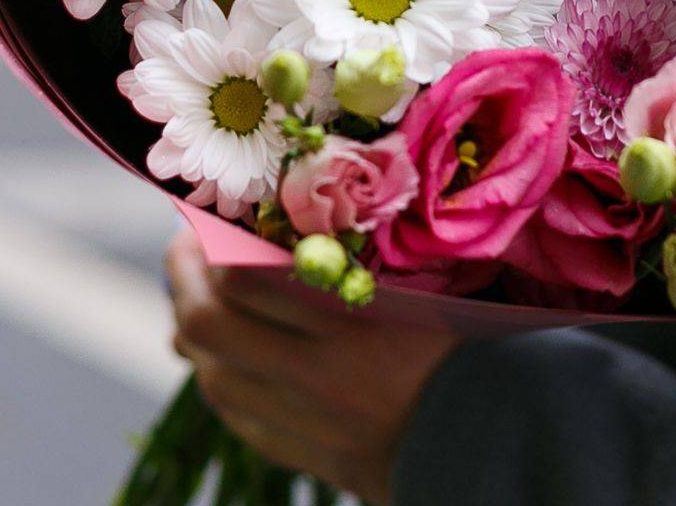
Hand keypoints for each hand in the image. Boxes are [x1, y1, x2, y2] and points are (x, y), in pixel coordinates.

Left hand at [166, 225, 459, 502]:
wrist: (493, 439)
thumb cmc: (470, 347)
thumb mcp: (424, 287)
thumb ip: (362, 262)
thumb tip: (295, 226)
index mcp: (352, 326)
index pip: (247, 279)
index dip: (212, 245)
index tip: (210, 220)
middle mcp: (318, 377)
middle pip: (210, 328)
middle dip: (182, 281)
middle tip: (182, 250)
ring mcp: (307, 423)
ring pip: (213, 378)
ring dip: (192, 334)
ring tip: (193, 302)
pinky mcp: (308, 456)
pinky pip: (239, 419)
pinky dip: (220, 381)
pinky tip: (222, 361)